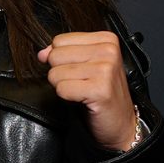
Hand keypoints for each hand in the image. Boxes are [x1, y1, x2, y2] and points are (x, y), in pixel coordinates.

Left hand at [37, 31, 135, 150]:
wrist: (121, 122)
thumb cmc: (101, 93)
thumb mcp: (84, 65)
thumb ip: (62, 53)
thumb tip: (42, 53)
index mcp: (106, 40)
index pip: (60, 40)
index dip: (61, 59)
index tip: (78, 70)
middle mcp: (108, 51)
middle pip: (55, 55)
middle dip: (60, 73)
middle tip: (80, 83)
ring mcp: (106, 69)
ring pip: (56, 73)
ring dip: (64, 87)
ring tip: (82, 91)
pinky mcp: (100, 89)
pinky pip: (62, 89)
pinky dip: (67, 98)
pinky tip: (83, 99)